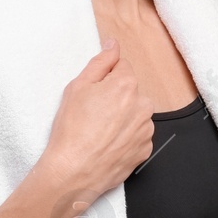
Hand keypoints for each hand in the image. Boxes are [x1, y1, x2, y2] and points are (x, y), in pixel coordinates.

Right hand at [39, 39, 153, 198]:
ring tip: (98, 132)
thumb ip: (101, 62)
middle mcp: (143, 106)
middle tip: (92, 114)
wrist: (73, 171)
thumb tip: (113, 45)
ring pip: (134, 114)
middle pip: (130, 92)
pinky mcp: (145, 150)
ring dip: (121, 118)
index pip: (122, 68)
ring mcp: (146, 129)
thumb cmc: (72, 130)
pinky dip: (125, 138)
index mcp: (127, 85)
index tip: (93, 92)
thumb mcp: (78, 86)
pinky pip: (136, 136)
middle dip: (114, 98)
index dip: (105, 78)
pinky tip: (106, 144)